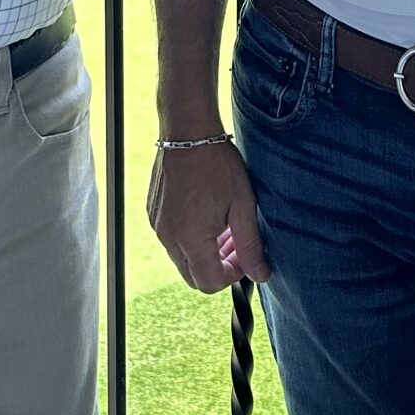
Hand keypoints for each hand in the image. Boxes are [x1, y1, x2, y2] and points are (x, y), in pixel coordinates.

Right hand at [147, 139, 270, 292]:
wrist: (188, 131)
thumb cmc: (217, 164)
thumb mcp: (243, 206)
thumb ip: (251, 246)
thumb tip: (261, 275)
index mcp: (190, 239)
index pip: (210, 283)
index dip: (233, 276)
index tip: (246, 257)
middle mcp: (168, 237)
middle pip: (194, 276)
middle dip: (220, 266)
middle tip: (238, 242)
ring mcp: (157, 225)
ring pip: (183, 258)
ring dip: (207, 251)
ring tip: (226, 224)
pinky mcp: (153, 213)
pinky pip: (173, 239)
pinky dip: (192, 237)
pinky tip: (208, 213)